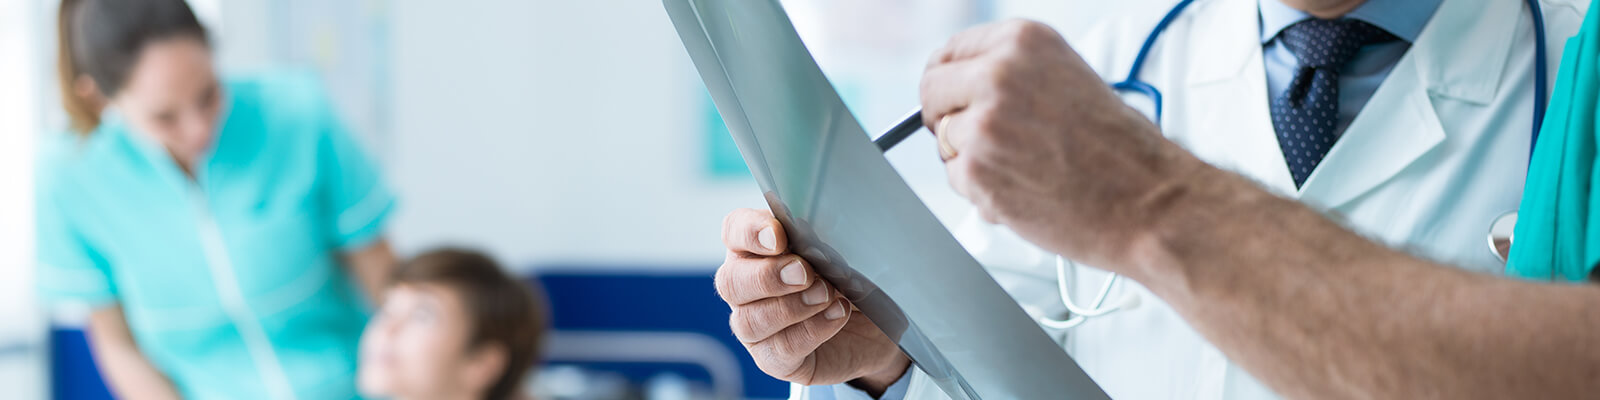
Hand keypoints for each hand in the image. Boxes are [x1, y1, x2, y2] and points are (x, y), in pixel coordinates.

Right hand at [716, 208, 910, 393]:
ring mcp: (755, 326)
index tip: (779, 236)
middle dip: (767, 276)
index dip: (750, 232)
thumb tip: (814, 243)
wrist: (877, 323)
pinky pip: (780, 349)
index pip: (734, 231)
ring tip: (827, 295)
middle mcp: (745, 287)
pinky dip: (811, 330)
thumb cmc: (849, 278)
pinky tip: (837, 314)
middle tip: (804, 272)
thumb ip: (819, 241)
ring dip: (790, 307)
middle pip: (730, 282)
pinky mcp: (774, 359)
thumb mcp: (840, 251)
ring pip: (749, 321)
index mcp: (754, 248)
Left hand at [919, 20, 1202, 273]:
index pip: (949, 53)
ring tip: (1026, 169)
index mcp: (1023, 41)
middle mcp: (998, 73)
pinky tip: (1027, 191)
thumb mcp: (1069, 80)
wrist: (1150, 202)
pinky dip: (983, 193)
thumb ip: (1015, 75)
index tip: (952, 101)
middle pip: (931, 91)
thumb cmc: (1121, 151)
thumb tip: (963, 86)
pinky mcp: (976, 169)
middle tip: (979, 143)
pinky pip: (956, 180)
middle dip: (946, 120)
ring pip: (944, 141)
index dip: (948, 84)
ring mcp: (983, 121)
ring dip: (971, 161)